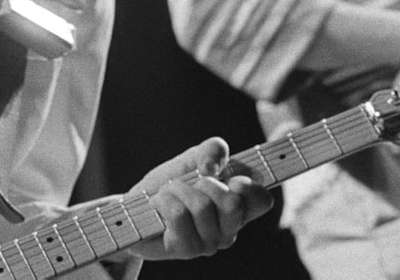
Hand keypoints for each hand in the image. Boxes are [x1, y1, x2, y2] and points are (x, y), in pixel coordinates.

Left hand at [127, 137, 271, 260]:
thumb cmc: (172, 182)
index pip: (262, 200)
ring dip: (178, 190)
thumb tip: (212, 166)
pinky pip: (178, 214)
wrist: (136, 206)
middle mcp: (228, 230)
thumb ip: (213, 150)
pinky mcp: (185, 250)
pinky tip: (159, 206)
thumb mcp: (195, 158)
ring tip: (170, 194)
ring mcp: (208, 243)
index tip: (232, 179)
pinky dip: (164, 200)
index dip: (249, 186)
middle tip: (193, 186)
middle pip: (232, 203)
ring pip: (202, 206)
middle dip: (206, 183)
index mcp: (239, 207)